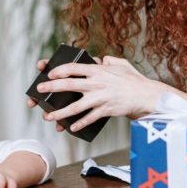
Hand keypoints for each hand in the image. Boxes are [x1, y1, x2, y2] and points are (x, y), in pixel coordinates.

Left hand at [36, 56, 168, 131]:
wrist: (146, 96)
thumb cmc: (134, 80)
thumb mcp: (121, 64)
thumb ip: (109, 60)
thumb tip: (101, 59)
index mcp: (98, 70)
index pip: (74, 68)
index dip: (59, 70)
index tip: (49, 73)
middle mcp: (97, 83)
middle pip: (69, 85)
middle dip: (51, 88)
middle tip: (40, 90)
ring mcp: (101, 97)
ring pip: (76, 106)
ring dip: (60, 113)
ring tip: (48, 117)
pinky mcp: (106, 110)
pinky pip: (90, 118)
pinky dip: (80, 123)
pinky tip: (71, 128)